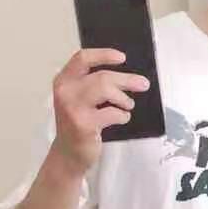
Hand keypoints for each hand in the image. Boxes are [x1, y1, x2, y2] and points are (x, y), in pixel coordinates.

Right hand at [52, 48, 150, 175]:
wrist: (68, 154)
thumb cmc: (79, 123)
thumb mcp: (79, 99)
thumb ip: (93, 84)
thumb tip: (127, 76)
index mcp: (64, 80)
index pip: (82, 58)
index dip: (104, 55)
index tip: (122, 58)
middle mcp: (65, 91)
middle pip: (101, 76)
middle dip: (126, 80)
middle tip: (143, 84)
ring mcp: (73, 108)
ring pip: (105, 90)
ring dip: (123, 98)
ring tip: (128, 105)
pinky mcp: (83, 124)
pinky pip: (112, 113)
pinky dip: (122, 115)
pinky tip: (122, 118)